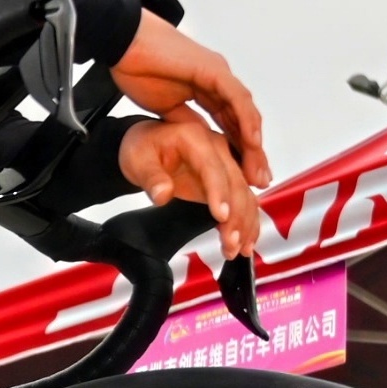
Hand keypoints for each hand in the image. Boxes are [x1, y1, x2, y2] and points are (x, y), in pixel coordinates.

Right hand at [110, 16, 270, 188]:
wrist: (123, 42)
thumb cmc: (138, 67)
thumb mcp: (165, 106)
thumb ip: (184, 120)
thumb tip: (197, 139)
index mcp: (205, 88)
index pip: (229, 124)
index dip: (238, 150)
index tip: (242, 176)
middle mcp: (217, 81)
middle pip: (242, 121)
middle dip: (251, 152)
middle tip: (259, 179)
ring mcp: (218, 74)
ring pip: (245, 112)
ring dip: (253, 142)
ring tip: (257, 168)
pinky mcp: (213, 70)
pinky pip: (236, 98)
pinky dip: (246, 121)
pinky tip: (252, 142)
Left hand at [117, 116, 270, 258]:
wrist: (151, 143)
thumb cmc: (145, 148)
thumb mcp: (138, 160)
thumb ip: (151, 178)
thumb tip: (163, 194)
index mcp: (195, 138)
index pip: (212, 167)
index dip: (219, 192)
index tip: (222, 216)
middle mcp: (218, 148)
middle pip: (236, 183)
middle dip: (237, 216)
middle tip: (231, 243)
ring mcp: (226, 164)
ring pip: (245, 194)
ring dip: (245, 223)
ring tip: (237, 249)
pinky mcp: (228, 180)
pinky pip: (244, 200)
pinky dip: (248, 222)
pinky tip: (245, 241)